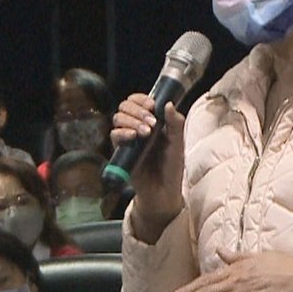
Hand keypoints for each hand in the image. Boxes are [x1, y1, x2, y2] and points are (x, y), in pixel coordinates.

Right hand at [111, 93, 185, 240]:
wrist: (163, 192)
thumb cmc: (172, 168)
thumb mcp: (178, 144)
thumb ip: (175, 124)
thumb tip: (168, 103)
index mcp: (152, 121)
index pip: (140, 101)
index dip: (142, 99)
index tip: (151, 105)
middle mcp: (138, 126)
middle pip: (126, 106)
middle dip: (137, 110)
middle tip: (151, 122)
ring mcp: (128, 138)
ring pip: (118, 117)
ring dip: (131, 120)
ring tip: (145, 133)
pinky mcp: (121, 150)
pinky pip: (114, 135)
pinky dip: (122, 132)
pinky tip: (133, 137)